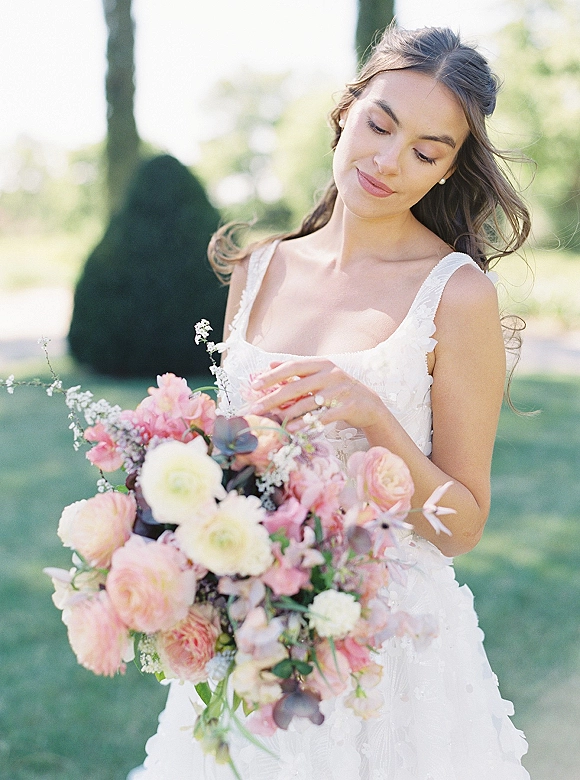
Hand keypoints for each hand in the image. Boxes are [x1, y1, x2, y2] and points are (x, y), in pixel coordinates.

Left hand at [248, 358, 387, 432]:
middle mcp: (331, 374)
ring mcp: (340, 391)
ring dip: (288, 413)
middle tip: (256, 408)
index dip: (273, 375)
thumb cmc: (339, 389)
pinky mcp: (347, 407)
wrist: (369, 404)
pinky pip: (322, 417)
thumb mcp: (320, 375)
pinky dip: (305, 424)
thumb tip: (270, 364)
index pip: (293, 366)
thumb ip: (297, 370)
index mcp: (322, 364)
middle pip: (297, 386)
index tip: (254, 385)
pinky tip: (292, 429)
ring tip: (272, 420)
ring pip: (308, 403)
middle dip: (273, 398)